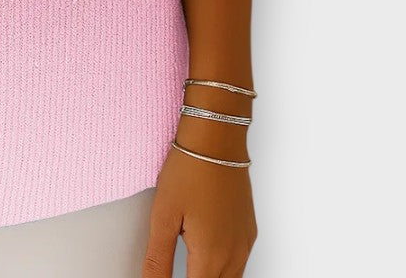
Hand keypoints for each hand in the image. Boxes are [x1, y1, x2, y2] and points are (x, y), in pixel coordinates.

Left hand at [142, 137, 256, 276]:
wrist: (216, 141)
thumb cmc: (189, 170)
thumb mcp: (163, 216)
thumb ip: (158, 259)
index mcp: (210, 256)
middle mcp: (233, 254)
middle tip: (176, 268)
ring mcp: (244, 243)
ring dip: (210, 277)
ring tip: (189, 267)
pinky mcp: (248, 231)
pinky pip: (240, 263)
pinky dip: (224, 269)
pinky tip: (206, 256)